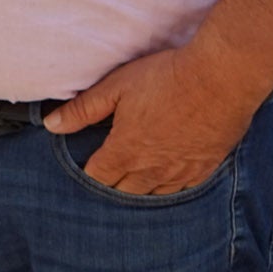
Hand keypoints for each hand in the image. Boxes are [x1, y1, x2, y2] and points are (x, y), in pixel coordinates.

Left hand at [44, 36, 270, 194]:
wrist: (221, 77)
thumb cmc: (167, 77)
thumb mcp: (116, 87)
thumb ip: (82, 110)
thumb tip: (51, 126)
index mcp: (126, 151)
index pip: (98, 177)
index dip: (89, 173)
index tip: (87, 165)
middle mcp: (152, 169)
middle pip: (123, 191)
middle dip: (112, 184)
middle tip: (107, 174)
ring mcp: (181, 172)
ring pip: (152, 194)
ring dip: (139, 188)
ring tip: (132, 179)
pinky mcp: (205, 167)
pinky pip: (181, 189)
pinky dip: (169, 186)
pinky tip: (165, 178)